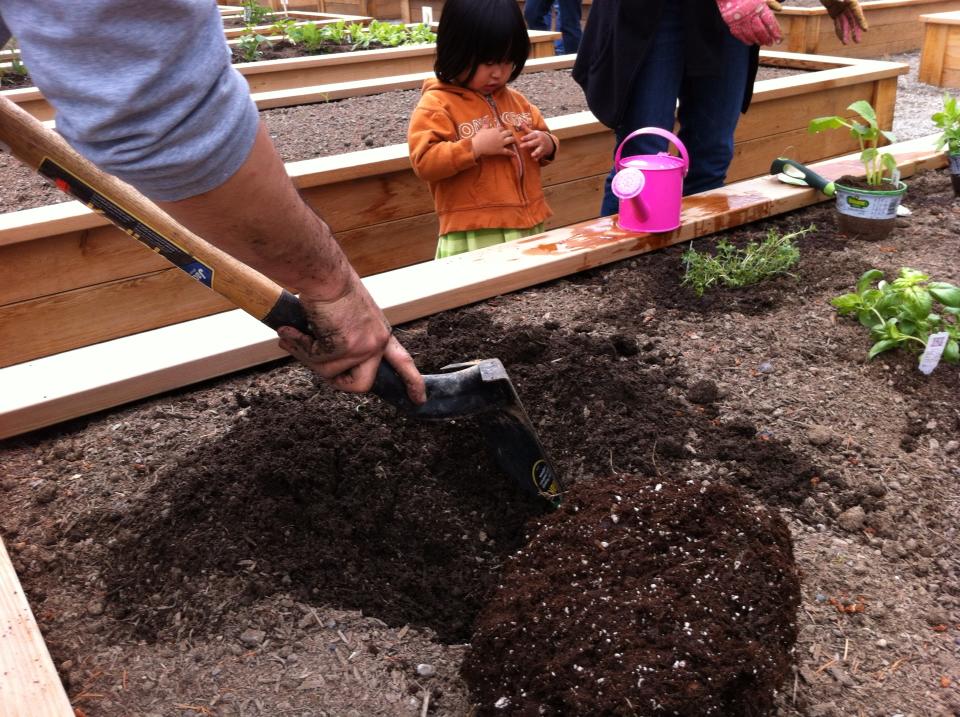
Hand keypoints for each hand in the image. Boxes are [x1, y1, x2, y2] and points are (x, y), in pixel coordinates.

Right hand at [276, 272, 425, 403]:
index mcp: (381, 333)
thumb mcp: (349, 318)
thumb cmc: (331, 288)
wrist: (323, 274)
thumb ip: (344, 341)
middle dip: (338, 382)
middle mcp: (378, 341)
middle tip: (317, 364)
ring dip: (308, 356)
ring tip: (294, 336)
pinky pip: (317, 362)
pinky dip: (300, 348)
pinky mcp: (346, 346)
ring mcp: (364, 346)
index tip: (419, 398)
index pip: (402, 362)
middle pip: (362, 384)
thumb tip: (320, 363)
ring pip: (331, 373)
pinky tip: (290, 331)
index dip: (411, 382)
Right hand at [471, 117, 515, 158]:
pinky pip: (507, 151)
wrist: (477, 146)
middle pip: (509, 132)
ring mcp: (501, 143)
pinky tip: (515, 154)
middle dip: (510, 133)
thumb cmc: (479, 137)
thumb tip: (486, 116)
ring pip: (511, 140)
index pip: (502, 128)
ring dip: (513, 140)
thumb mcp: (483, 129)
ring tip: (514, 141)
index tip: (503, 132)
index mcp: (496, 130)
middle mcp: (500, 135)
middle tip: (511, 135)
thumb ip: (485, 123)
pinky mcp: (500, 150)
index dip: (503, 130)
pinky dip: (511, 153)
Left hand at [517, 122, 554, 161]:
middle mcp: (540, 140)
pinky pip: (541, 155)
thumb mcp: (534, 132)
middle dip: (528, 144)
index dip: (526, 137)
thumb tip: (521, 123)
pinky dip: (538, 158)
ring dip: (536, 152)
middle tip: (521, 146)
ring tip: (532, 155)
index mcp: (537, 135)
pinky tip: (535, 160)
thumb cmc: (539, 137)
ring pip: (539, 150)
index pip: (531, 136)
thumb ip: (527, 129)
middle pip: (533, 143)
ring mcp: (542, 147)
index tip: (521, 139)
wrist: (550, 141)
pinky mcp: (543, 152)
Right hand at [717, 0, 782, 45]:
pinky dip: (746, 40)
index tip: (779, 40)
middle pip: (760, 30)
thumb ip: (771, 3)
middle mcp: (751, 15)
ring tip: (761, 43)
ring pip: (750, 34)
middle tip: (770, 43)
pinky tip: (750, 42)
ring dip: (757, 41)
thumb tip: (780, 9)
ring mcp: (741, 20)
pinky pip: (740, 35)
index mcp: (760, 7)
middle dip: (766, 39)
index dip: (775, 32)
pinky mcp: (732, 24)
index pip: (770, 22)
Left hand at [819, 0, 867, 43]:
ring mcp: (841, 9)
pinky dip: (839, 30)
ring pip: (845, 24)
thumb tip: (846, 2)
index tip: (865, 30)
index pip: (857, 12)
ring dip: (845, 34)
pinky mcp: (835, 12)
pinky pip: (838, 23)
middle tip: (857, 41)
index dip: (861, 21)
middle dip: (855, 31)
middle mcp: (848, 5)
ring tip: (845, 43)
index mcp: (851, 1)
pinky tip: (841, 38)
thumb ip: (841, 0)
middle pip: (853, 20)